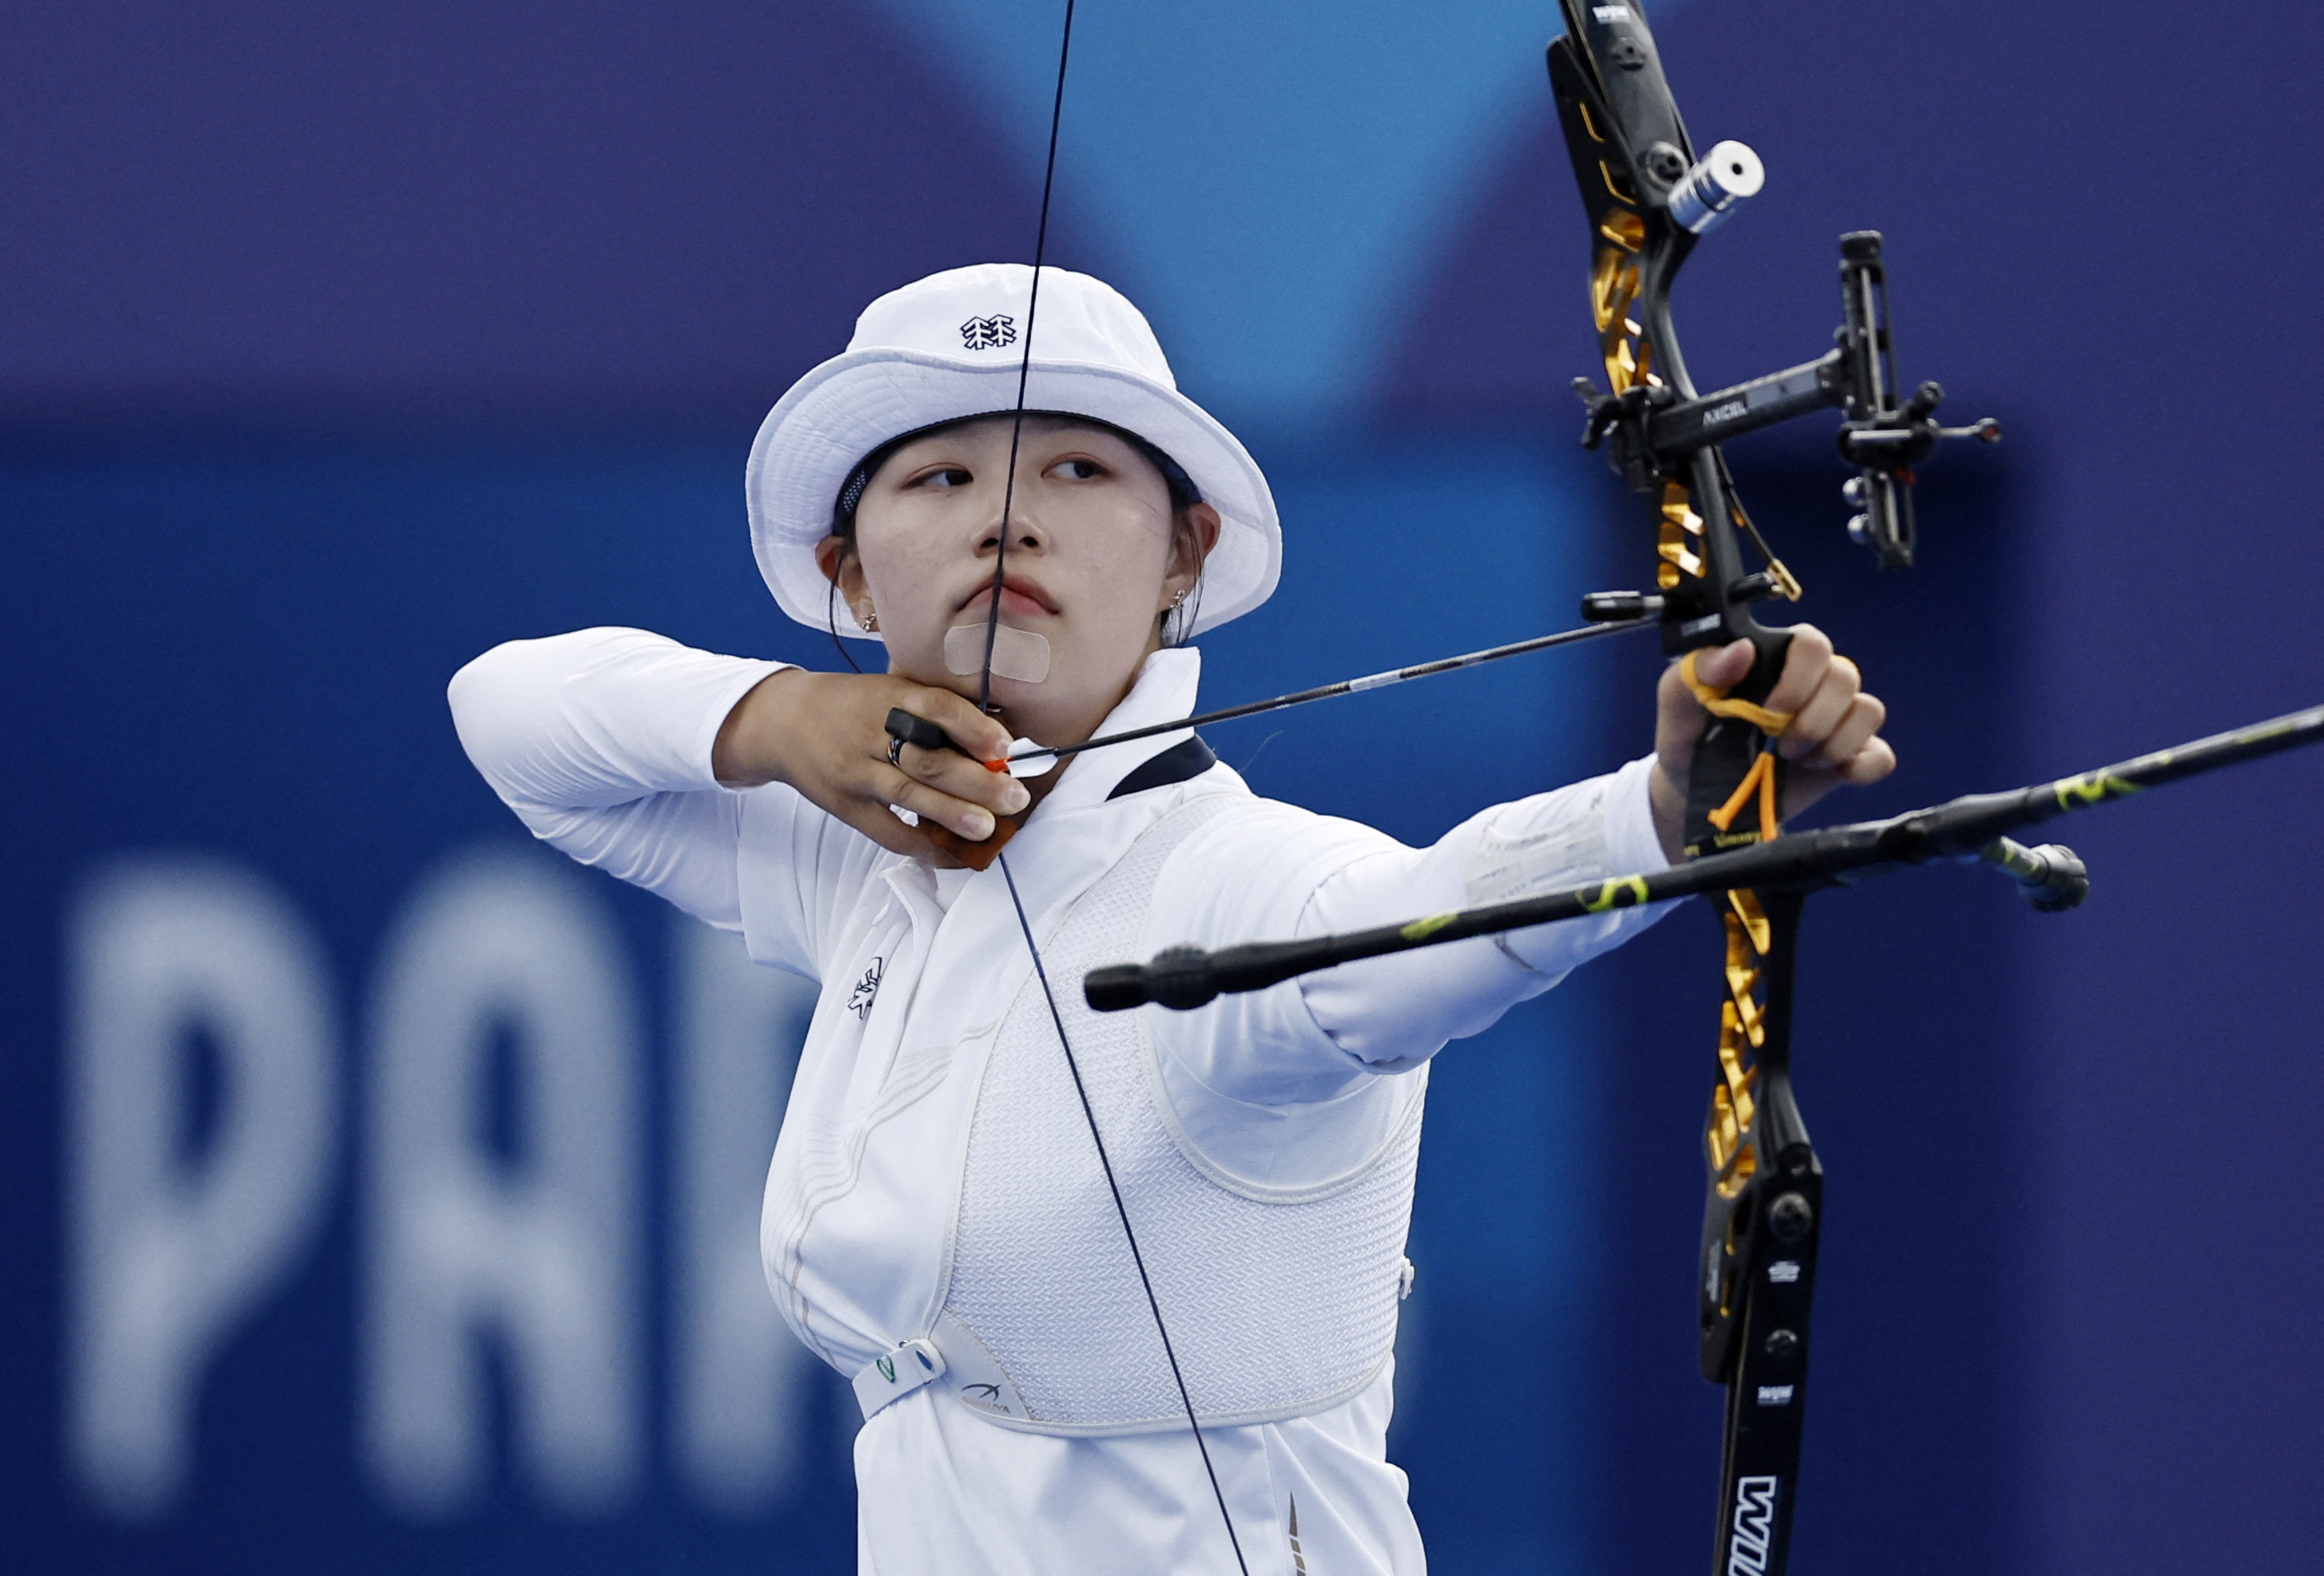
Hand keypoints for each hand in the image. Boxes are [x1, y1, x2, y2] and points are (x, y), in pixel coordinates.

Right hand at [712, 670, 1028, 861]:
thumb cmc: (853, 704)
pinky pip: (889, 833)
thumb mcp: (890, 689)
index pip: (936, 707)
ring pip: (911, 796)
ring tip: (991, 827)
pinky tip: (955, 851)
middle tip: (1016, 796)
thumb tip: (1001, 734)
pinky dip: (924, 845)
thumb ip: (935, 707)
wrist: (784, 722)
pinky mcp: (847, 806)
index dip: (974, 727)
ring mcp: (856, 773)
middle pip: (928, 759)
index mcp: (889, 696)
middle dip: (978, 781)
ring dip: (955, 815)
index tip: (1006, 745)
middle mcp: (871, 733)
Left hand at [1648, 624, 1894, 862]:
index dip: (1800, 676)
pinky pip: (1881, 755)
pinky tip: (1835, 774)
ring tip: (1794, 760)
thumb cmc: (1688, 738)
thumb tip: (1741, 650)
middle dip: (1814, 717)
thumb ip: (1699, 669)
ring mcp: (1832, 722)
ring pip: (1868, 711)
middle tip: (1779, 745)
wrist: (1693, 795)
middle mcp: (1811, 684)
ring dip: (1834, 741)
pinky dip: (1865, 765)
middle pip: (1846, 677)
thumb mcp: (1677, 701)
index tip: (1769, 710)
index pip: (1812, 644)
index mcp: (1774, 661)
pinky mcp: (1845, 759)